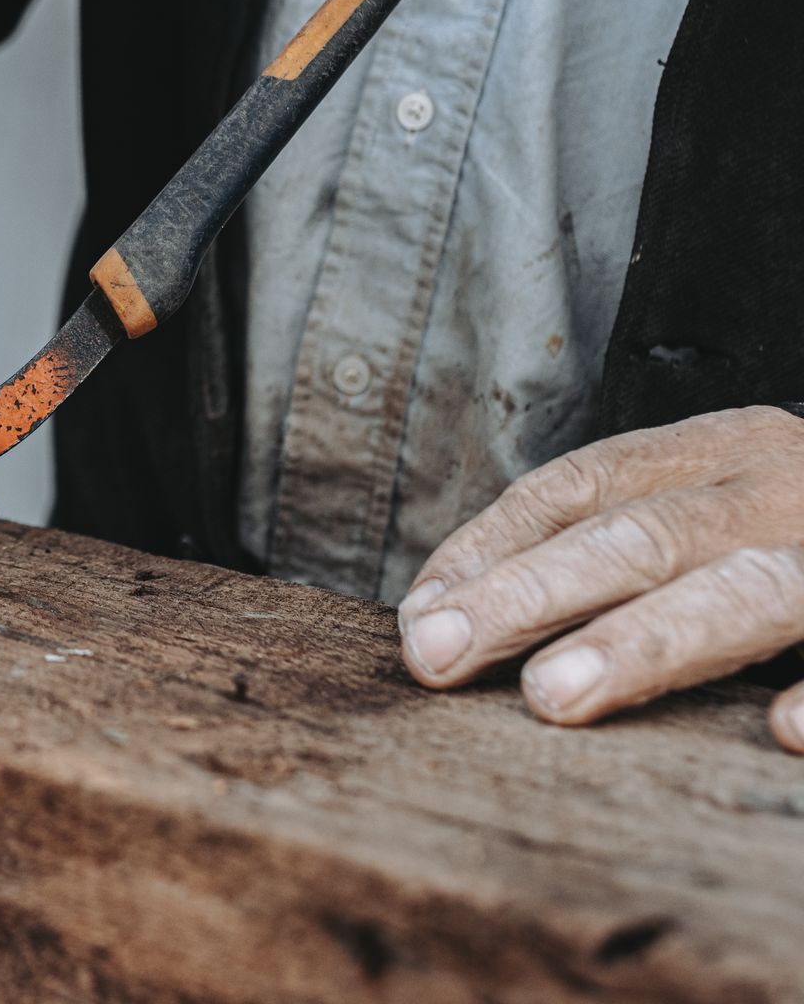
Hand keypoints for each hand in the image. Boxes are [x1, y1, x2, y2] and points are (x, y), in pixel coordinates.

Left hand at [398, 406, 803, 751]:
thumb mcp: (708, 502)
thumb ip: (603, 540)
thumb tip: (444, 614)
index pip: (577, 486)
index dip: (489, 548)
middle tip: (439, 656)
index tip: (417, 618)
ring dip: (647, 643)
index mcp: (717, 449)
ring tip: (554, 696)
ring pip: (746, 591)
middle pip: (639, 535)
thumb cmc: (798, 524)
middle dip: (531, 594)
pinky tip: (785, 734)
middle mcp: (781, 483)